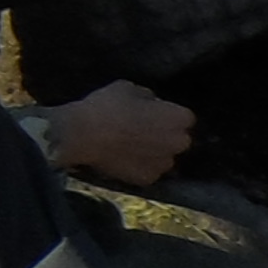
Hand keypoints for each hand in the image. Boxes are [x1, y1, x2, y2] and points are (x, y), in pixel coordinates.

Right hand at [43, 79, 194, 187]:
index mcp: (179, 118)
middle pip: (177, 139)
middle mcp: (179, 143)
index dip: (166, 114)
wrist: (83, 135)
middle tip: (141, 130)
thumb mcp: (128, 87)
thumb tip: (151, 104)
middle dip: (164, 135)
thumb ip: (147, 97)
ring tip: (129, 146)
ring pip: (163, 157)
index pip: (183, 117)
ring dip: (152, 153)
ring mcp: (164, 164)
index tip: (151, 113)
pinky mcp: (147, 179)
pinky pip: (147, 171)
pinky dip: (138, 166)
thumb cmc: (107, 106)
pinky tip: (122, 158)